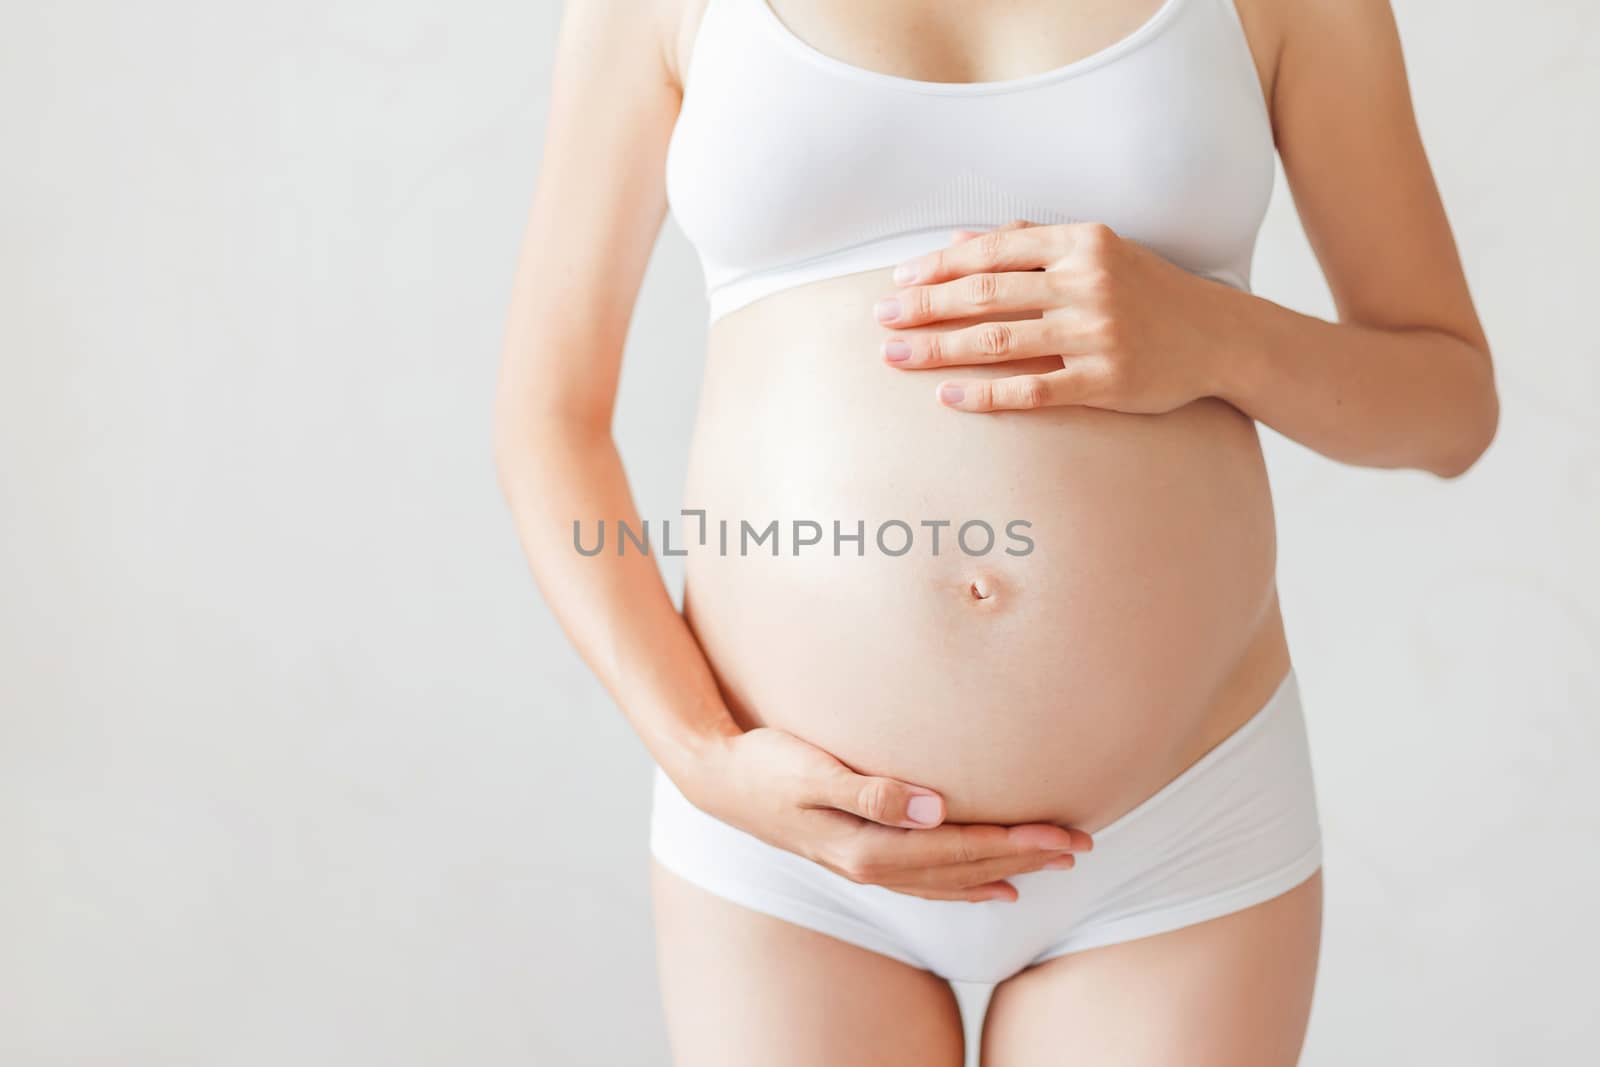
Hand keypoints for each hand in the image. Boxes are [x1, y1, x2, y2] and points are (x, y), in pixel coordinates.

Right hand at [680, 726, 1091, 902]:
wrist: (717, 779)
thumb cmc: (765, 765)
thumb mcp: (811, 769)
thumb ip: (870, 789)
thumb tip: (931, 806)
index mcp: (867, 846)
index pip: (960, 848)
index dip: (1015, 843)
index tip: (1064, 835)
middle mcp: (871, 865)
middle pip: (964, 868)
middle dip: (1025, 858)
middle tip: (1081, 849)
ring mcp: (864, 865)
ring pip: (949, 879)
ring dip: (1003, 871)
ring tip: (1050, 868)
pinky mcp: (858, 855)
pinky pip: (926, 881)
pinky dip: (964, 885)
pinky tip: (988, 884)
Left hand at [874, 220, 1234, 414]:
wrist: (1218, 336)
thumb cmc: (1145, 290)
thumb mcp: (1095, 250)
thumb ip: (1028, 241)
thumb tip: (957, 240)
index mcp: (1082, 242)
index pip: (993, 250)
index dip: (938, 266)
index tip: (898, 280)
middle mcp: (1087, 283)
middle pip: (985, 294)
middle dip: (925, 306)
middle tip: (881, 319)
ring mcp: (1097, 334)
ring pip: (1000, 341)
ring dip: (939, 350)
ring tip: (896, 358)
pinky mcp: (1106, 381)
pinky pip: (1032, 390)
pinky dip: (984, 394)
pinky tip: (946, 398)